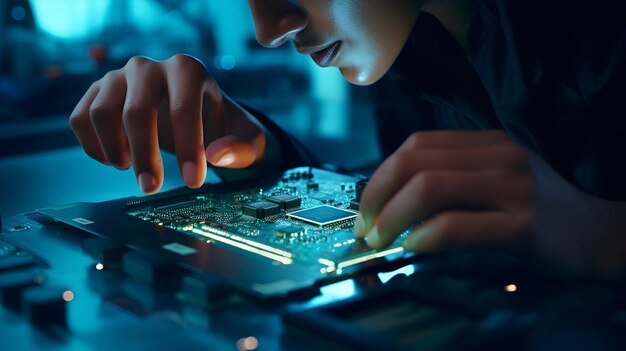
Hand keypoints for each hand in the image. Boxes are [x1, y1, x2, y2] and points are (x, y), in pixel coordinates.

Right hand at [69, 54, 268, 193]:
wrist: (192, 113)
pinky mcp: (96, 93)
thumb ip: (242, 148)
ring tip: (133, 169)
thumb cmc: (220, 126)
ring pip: (101, 113)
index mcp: (188, 70)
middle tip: (152, 188)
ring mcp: (118, 77)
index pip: (184, 108)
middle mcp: (149, 67)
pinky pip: (81, 118)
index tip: (193, 182)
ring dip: (115, 151)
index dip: (188, 148)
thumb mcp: (246, 138)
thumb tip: (216, 156)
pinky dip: (93, 147)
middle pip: (137, 112)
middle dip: (146, 157)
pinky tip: (117, 162)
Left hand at [354, 130, 625, 277]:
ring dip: (393, 217)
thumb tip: (390, 199)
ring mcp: (513, 186)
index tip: (367, 206)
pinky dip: (425, 236)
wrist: (597, 234)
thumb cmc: (536, 210)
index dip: (380, 175)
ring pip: (430, 188)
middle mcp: (498, 156)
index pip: (416, 145)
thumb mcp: (494, 180)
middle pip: (414, 163)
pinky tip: (414, 247)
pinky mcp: (522, 222)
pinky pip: (458, 224)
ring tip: (382, 240)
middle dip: (377, 196)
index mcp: (486, 142)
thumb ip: (451, 178)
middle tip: (366, 227)